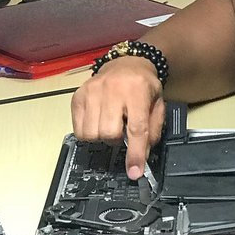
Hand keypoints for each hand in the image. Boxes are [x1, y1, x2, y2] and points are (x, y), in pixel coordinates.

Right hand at [71, 56, 164, 178]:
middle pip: (109, 133)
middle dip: (116, 140)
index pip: (136, 129)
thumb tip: (142, 156)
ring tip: (110, 126)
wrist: (126, 63)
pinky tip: (98, 123)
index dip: (135, 154)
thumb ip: (153, 130)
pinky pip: (78, 129)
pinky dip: (88, 133)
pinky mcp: (77, 96)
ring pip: (91, 134)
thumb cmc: (143, 86)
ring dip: (101, 138)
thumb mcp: (157, 104)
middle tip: (121, 132)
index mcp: (137, 91)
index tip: (134, 172)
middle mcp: (112, 90)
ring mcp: (91, 92)